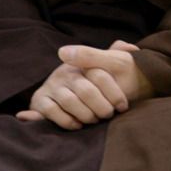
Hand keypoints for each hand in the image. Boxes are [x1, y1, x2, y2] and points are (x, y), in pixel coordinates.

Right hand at [16, 40, 152, 129]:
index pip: (100, 75)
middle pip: (86, 90)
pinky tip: (78, 124)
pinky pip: (52, 110)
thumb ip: (116, 55)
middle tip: (108, 115)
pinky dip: (67, 120)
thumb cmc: (90, 83)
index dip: (115, 93)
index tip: (123, 106)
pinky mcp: (40, 100)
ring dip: (85, 114)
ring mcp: (52, 85)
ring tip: (94, 120)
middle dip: (101, 107)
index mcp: (82, 63)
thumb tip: (130, 45)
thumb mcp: (104, 67)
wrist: (60, 96)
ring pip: (69, 100)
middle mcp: (65, 72)